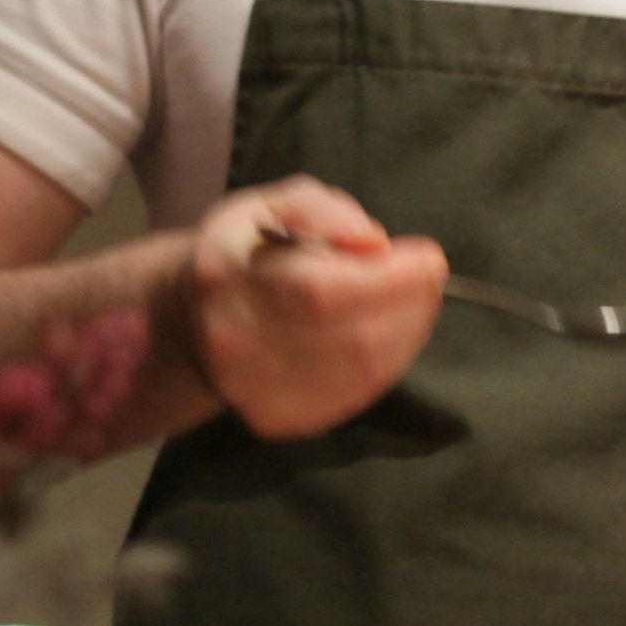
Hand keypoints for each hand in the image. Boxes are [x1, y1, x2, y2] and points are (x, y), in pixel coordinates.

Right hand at [186, 179, 446, 438]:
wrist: (195, 319)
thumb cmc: (248, 251)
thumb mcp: (275, 205)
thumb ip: (325, 212)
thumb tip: (376, 245)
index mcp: (228, 277)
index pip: (320, 291)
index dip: (390, 280)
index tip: (430, 258)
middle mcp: (234, 342)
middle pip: (351, 339)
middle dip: (410, 306)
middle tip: (428, 280)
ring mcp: (254, 391)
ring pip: (362, 372)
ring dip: (407, 335)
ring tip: (412, 304)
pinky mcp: (277, 420)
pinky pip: (356, 397)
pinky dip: (388, 363)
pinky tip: (389, 335)